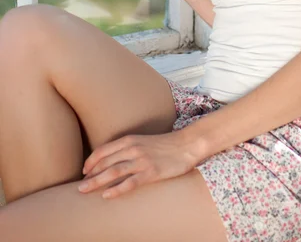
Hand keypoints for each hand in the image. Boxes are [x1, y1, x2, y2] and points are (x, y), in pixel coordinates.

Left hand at [78, 131, 199, 198]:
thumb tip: (114, 159)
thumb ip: (129, 148)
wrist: (187, 144)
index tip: (85, 171)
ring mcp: (142, 161)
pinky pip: (130, 183)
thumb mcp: (143, 141)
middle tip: (80, 185)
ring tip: (84, 190)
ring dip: (97, 182)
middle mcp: (133, 149)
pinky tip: (107, 195)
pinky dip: (116, 189)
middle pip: (105, 162)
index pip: (104, 150)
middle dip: (90, 174)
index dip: (92, 161)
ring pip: (113, 172)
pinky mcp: (151, 173)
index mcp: (130, 140)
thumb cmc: (166, 144)